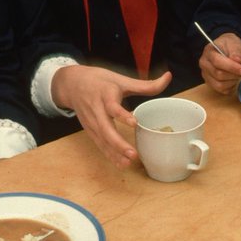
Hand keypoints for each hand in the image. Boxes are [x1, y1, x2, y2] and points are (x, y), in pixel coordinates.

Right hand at [50, 65, 170, 167]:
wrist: (71, 84)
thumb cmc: (99, 80)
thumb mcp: (120, 79)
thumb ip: (145, 84)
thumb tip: (168, 77)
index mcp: (105, 94)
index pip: (112, 105)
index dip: (121, 114)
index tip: (134, 123)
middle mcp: (96, 109)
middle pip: (105, 128)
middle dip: (117, 143)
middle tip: (133, 154)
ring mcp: (91, 121)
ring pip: (101, 139)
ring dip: (114, 152)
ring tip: (128, 162)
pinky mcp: (89, 129)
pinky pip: (99, 144)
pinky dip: (109, 154)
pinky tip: (120, 164)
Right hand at [199, 32, 240, 94]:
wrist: (226, 49)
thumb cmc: (229, 45)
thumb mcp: (234, 43)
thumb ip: (236, 51)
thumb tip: (237, 60)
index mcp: (208, 52)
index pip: (217, 62)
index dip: (231, 67)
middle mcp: (204, 65)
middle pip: (218, 74)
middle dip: (233, 75)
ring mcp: (206, 75)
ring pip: (219, 85)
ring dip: (232, 82)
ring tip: (238, 75)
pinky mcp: (210, 83)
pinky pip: (221, 90)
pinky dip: (230, 87)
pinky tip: (234, 80)